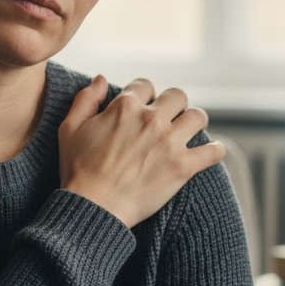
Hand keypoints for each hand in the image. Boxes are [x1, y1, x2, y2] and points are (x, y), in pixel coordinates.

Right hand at [58, 75, 224, 227]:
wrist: (92, 207)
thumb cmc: (77, 169)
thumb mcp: (70, 128)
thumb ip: (85, 99)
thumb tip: (101, 78)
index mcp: (124, 107)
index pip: (145, 85)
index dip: (143, 94)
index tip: (143, 106)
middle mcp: (151, 119)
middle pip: (177, 96)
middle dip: (173, 104)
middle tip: (168, 118)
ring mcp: (169, 142)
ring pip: (198, 117)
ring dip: (193, 122)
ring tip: (188, 132)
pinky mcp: (183, 167)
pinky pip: (213, 151)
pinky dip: (214, 151)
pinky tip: (210, 152)